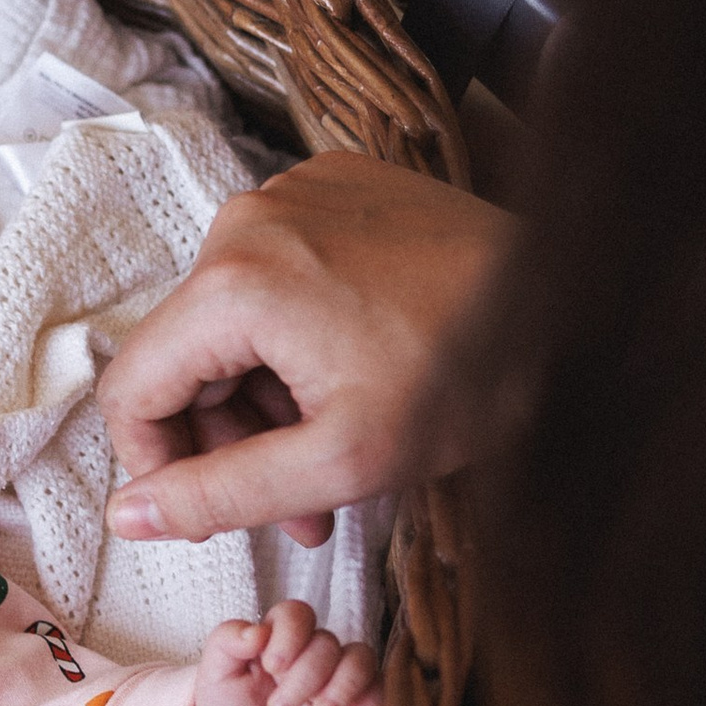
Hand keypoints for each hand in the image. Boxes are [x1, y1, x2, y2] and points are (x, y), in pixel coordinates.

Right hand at [99, 152, 510, 546]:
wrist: (581, 302)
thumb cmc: (474, 378)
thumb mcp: (337, 463)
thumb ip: (219, 495)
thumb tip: (125, 517)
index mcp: (233, 282)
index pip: (133, 389)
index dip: (157, 468)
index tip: (208, 512)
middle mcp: (249, 218)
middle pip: (187, 356)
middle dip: (230, 441)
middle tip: (298, 510)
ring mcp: (295, 194)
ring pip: (233, 324)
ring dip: (268, 400)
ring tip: (335, 460)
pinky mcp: (337, 189)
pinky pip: (279, 279)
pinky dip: (299, 342)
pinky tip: (356, 383)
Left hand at [188, 599, 383, 705]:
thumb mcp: (213, 678)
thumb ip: (225, 642)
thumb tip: (257, 630)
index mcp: (276, 640)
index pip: (296, 614)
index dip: (291, 635)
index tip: (272, 667)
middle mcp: (310, 655)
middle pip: (327, 642)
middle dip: (306, 676)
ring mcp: (335, 681)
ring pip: (361, 658)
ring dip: (343, 685)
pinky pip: (380, 691)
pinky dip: (367, 704)